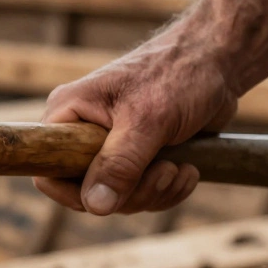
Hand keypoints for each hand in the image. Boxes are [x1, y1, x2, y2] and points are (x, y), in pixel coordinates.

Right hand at [38, 39, 238, 214]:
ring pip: (118, 197)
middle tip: (164, 172)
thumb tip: (95, 206)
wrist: (220, 61)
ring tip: (180, 168)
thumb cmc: (179, 74)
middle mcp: (83, 133)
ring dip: (155, 192)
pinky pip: (141, 193)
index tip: (111, 196)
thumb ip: (119, 164)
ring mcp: (111, 147)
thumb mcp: (147, 120)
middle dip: (131, 193)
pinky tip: (187, 169)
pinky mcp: (138, 157)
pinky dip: (167, 190)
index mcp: (69, 114)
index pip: (46, 170)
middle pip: (87, 192)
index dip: (72, 193)